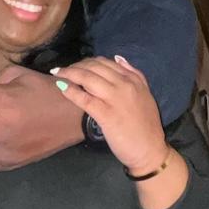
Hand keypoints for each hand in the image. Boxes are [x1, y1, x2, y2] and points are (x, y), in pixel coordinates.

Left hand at [50, 56, 169, 174]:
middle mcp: (124, 85)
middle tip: (62, 70)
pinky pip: (85, 98)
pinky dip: (71, 91)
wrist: (150, 150)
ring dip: (69, 73)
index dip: (87, 61)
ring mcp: (115, 99)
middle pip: (94, 67)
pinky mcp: (106, 114)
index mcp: (133, 80)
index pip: (105, 62)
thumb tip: (118, 58)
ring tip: (57, 74)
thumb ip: (134, 75)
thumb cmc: (145, 126)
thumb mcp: (145, 94)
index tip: (76, 65)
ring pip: (87, 78)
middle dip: (75, 66)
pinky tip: (61, 87)